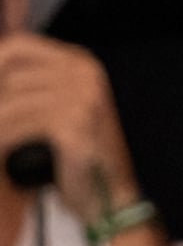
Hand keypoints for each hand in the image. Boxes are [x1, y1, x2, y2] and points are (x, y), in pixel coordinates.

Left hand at [0, 34, 141, 223]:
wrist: (109, 197)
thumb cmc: (75, 156)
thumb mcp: (55, 108)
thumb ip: (29, 85)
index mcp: (80, 63)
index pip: (17, 47)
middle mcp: (85, 74)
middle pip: (10, 77)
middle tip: (0, 129)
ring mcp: (84, 98)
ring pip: (10, 103)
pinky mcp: (75, 124)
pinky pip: (19, 126)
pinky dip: (4, 141)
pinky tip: (4, 153)